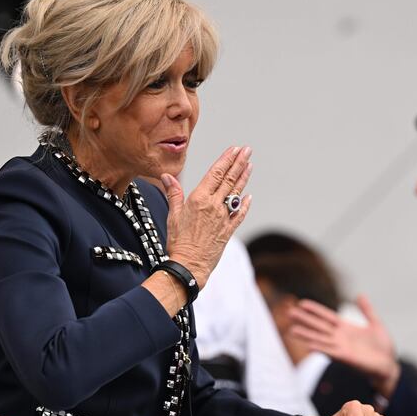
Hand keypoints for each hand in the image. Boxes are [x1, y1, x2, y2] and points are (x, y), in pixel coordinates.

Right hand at [161, 146, 252, 288]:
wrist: (188, 266)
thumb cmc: (178, 242)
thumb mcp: (173, 215)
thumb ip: (173, 193)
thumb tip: (167, 176)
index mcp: (199, 199)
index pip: (215, 173)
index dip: (226, 159)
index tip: (234, 149)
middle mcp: (214, 206)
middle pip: (229, 179)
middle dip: (239, 163)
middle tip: (247, 151)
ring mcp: (223, 217)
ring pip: (236, 193)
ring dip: (243, 178)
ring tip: (249, 165)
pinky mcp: (229, 230)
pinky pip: (240, 214)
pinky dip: (245, 204)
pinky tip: (249, 196)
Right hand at [289, 295, 400, 396]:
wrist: (389, 365)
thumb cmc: (382, 347)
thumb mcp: (375, 323)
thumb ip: (367, 310)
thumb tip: (360, 295)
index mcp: (346, 327)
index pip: (326, 316)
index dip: (315, 310)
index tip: (301, 303)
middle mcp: (340, 337)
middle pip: (319, 326)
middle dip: (305, 319)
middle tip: (289, 312)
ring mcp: (341, 347)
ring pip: (320, 339)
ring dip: (306, 335)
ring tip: (291, 329)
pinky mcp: (345, 357)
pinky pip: (330, 352)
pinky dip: (320, 348)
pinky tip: (309, 345)